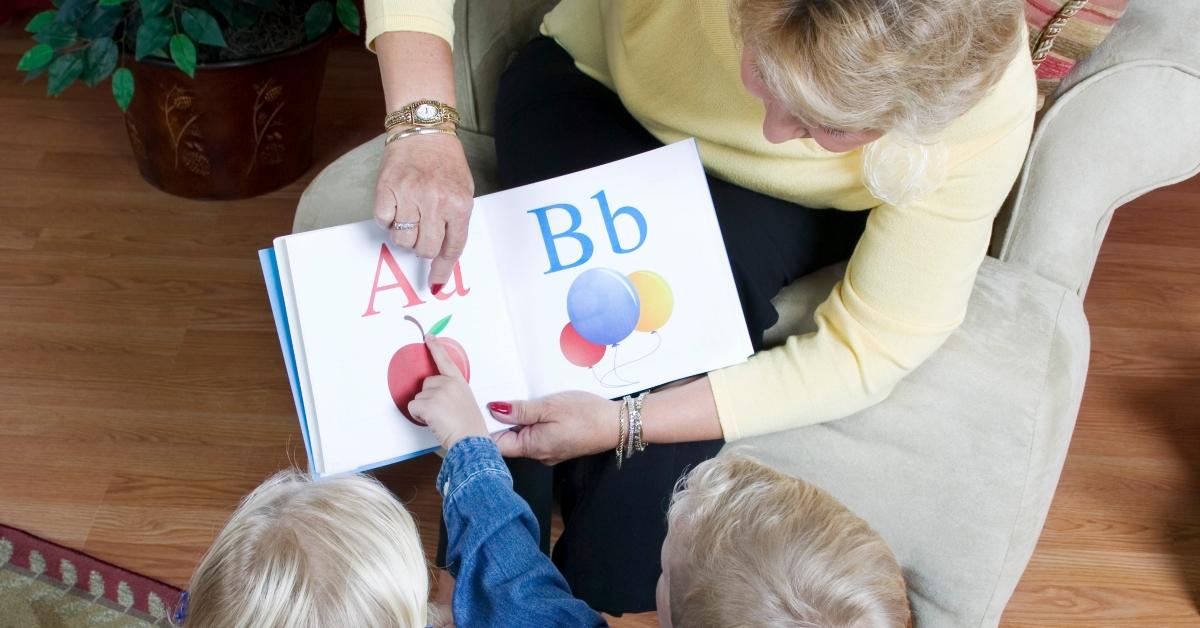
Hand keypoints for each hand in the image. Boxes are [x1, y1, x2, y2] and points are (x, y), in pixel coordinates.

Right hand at [373, 132, 473, 290]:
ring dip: (405, 234)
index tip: (436, 283)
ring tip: (410, 214)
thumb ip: (456, 223)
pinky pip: (383, 222)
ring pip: (402, 240)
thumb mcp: (463, 192)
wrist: (424, 129)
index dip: (443, 269)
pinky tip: (396, 204)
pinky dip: (388, 219)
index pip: (452, 248)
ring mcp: (410, 194)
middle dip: (422, 247)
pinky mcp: (387, 188)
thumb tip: (443, 258)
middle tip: (422, 230)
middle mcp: (435, 201)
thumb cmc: (445, 163)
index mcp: (459, 204)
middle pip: (425, 249)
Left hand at [407, 334, 487, 449]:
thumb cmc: (470, 427)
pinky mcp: (428, 403)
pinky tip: (432, 422)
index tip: (429, 337)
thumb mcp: (465, 402)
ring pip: (418, 397)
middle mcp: (449, 383)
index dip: (436, 348)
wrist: (471, 441)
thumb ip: (452, 392)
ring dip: (424, 409)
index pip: (446, 361)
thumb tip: (437, 395)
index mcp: (459, 382)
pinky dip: (418, 416)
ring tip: (440, 419)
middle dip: (429, 398)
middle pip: (426, 384)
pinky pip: (412, 407)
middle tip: (442, 413)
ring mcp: (438, 392)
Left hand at [488, 392, 619, 464]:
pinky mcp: (558, 445)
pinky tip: (536, 409)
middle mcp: (538, 454)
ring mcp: (548, 452)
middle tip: (495, 397)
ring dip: (518, 420)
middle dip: (500, 421)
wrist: (617, 425)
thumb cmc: (587, 415)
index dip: (484, 428)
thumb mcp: (549, 406)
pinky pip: (537, 435)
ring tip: (516, 399)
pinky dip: (532, 422)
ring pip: (523, 437)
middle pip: (508, 440)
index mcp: (532, 447)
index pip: (495, 445)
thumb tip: (494, 410)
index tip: (477, 410)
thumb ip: (520, 410)